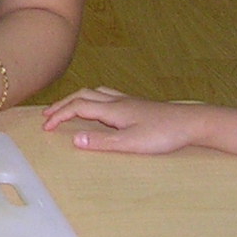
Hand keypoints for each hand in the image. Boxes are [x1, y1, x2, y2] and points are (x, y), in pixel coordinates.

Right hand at [42, 87, 205, 154]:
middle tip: (47, 115)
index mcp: (112, 109)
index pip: (77, 107)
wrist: (192, 123)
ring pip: (94, 93)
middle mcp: (117, 100)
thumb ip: (102, 142)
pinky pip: (106, 95)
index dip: (59, 115)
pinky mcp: (136, 104)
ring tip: (67, 107)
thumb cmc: (163, 134)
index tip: (45, 127)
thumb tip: (74, 140)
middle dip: (62, 105)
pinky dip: (93, 98)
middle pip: (82, 95)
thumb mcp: (131, 143)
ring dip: (77, 99)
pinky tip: (100, 107)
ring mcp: (127, 101)